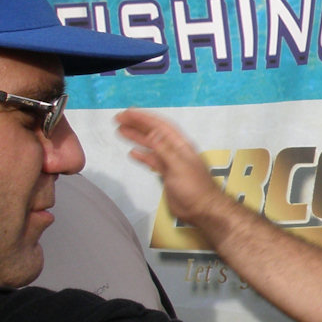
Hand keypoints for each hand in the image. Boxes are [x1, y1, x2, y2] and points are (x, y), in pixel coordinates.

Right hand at [115, 109, 227, 225]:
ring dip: (137, 137)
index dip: (144, 118)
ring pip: (151, 145)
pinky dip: (142, 155)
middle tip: (119, 119)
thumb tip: (153, 133)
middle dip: (137, 124)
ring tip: (121, 131)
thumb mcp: (179, 167)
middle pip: (154, 133)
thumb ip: (165, 150)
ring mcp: (171, 162)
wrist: (202, 209)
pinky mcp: (167, 174)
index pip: (160, 126)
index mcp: (181, 146)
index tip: (128, 113)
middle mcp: (175, 150)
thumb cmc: (195, 188)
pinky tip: (132, 153)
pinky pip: (152, 160)